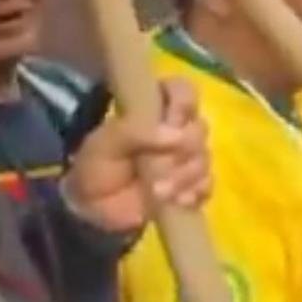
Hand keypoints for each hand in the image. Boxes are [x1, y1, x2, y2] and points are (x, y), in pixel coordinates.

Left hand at [63, 77, 211, 233]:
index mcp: (157, 107)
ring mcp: (189, 158)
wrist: (93, 210)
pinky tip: (176, 200)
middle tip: (153, 166)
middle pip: (199, 127)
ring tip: (156, 191)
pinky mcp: (195, 185)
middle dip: (180, 150)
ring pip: (204, 157)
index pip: (184, 90)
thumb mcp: (107, 142)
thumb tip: (177, 136)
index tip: (167, 121)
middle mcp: (179, 128)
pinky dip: (193, 193)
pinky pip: (207, 184)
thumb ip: (138, 131)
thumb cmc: (97, 166)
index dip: (182, 104)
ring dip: (182, 176)